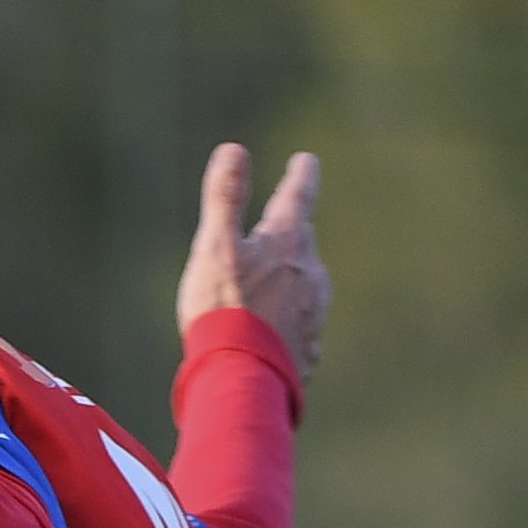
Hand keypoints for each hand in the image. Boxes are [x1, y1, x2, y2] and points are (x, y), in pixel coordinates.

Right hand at [176, 143, 326, 378]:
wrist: (243, 378)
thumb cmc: (222, 310)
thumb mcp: (214, 248)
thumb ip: (224, 198)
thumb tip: (233, 149)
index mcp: (288, 241)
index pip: (299, 195)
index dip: (301, 175)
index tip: (305, 161)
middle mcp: (310, 271)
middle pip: (301, 243)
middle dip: (287, 237)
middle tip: (272, 233)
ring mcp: (314, 311)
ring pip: (303, 285)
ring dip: (286, 283)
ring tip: (262, 296)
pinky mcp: (309, 347)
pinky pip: (298, 326)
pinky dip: (284, 324)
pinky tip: (268, 336)